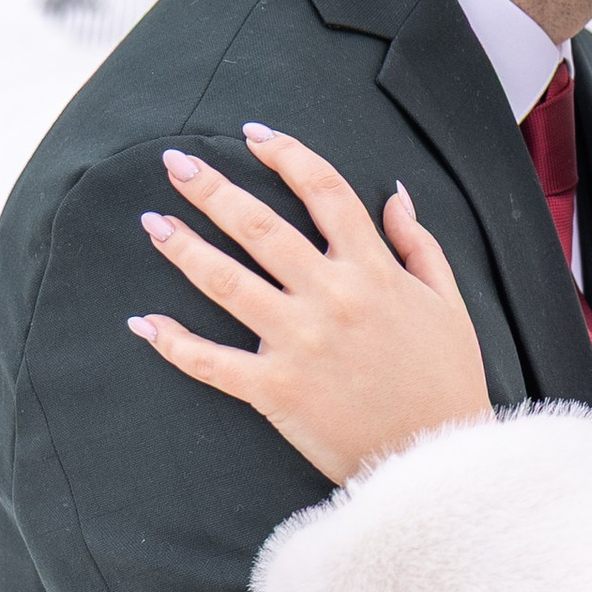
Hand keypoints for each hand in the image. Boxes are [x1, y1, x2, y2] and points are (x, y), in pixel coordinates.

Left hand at [128, 125, 491, 484]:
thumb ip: (418, 245)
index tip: (254, 135)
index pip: (324, 192)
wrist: (436, 457)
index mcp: (373, 271)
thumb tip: (393, 194)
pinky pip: (212, 362)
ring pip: (227, 282)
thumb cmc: (447, 379)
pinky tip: (143, 322)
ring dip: (183, 248)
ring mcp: (298, 342)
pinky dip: (174, 343)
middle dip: (212, 189)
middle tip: (175, 164)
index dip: (287, 155)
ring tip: (152, 224)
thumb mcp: (448, 303)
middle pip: (259, 226)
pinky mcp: (275, 389)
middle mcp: (330, 297)